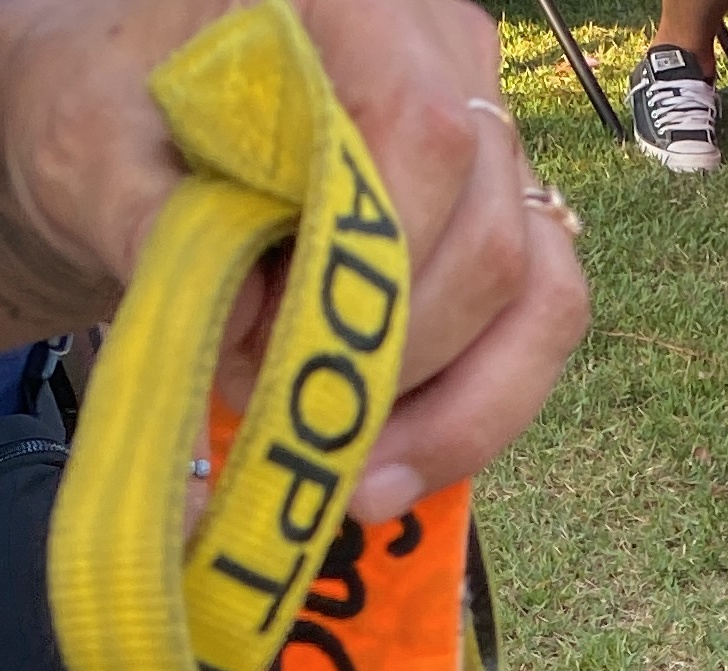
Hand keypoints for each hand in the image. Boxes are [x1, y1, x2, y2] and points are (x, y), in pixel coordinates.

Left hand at [0, 0, 587, 519]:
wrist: (134, 135)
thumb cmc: (114, 124)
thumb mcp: (96, 157)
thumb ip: (161, 230)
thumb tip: (261, 334)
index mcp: (358, 6)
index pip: (422, 141)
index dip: (368, 271)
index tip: (271, 349)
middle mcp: (454, 65)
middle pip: (488, 244)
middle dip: (397, 362)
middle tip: (292, 416)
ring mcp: (501, 153)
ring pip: (541, 303)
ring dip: (454, 415)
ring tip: (361, 476)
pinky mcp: (519, 233)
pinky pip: (541, 336)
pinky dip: (477, 416)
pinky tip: (401, 460)